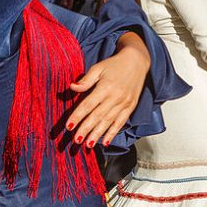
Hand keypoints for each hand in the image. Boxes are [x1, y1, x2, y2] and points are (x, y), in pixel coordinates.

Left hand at [66, 33, 149, 148]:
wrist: (137, 61)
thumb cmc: (115, 64)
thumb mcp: (98, 68)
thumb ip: (86, 80)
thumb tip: (72, 88)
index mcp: (105, 87)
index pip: (88, 105)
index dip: (77, 116)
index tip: (68, 126)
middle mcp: (115, 97)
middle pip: (97, 116)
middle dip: (86, 129)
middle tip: (76, 140)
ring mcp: (124, 103)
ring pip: (108, 122)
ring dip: (97, 134)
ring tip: (87, 145)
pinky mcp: (130, 107)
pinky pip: (120, 122)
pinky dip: (112, 133)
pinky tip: (105, 142)